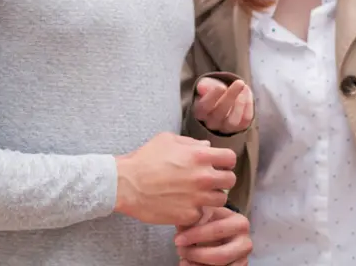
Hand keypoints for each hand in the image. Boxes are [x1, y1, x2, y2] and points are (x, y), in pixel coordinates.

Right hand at [113, 132, 237, 225]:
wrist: (125, 184)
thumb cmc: (144, 159)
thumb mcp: (168, 140)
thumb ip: (191, 143)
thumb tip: (207, 147)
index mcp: (200, 156)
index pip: (230, 158)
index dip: (225, 161)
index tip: (219, 165)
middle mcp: (202, 177)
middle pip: (230, 180)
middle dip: (222, 180)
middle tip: (211, 182)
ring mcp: (196, 198)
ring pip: (221, 199)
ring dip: (212, 197)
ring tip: (199, 195)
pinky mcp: (188, 215)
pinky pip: (203, 214)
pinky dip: (197, 211)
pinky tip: (186, 206)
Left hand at [174, 206, 251, 265]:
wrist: (224, 233)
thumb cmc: (213, 222)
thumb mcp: (207, 214)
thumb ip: (196, 217)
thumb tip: (184, 219)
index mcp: (240, 223)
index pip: (217, 230)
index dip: (195, 236)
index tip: (177, 239)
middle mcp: (245, 243)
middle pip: (220, 256)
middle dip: (196, 254)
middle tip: (180, 250)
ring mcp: (243, 259)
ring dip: (196, 265)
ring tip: (184, 258)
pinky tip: (190, 264)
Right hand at [192, 78, 253, 134]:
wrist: (224, 101)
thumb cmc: (213, 92)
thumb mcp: (207, 86)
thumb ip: (205, 86)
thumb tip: (202, 87)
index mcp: (201, 112)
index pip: (204, 107)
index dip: (212, 97)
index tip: (221, 87)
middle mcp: (212, 123)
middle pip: (220, 113)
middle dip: (231, 96)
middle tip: (240, 82)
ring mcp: (226, 127)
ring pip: (233, 121)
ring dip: (241, 103)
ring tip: (245, 87)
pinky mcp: (239, 127)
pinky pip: (245, 120)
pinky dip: (249, 106)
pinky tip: (247, 92)